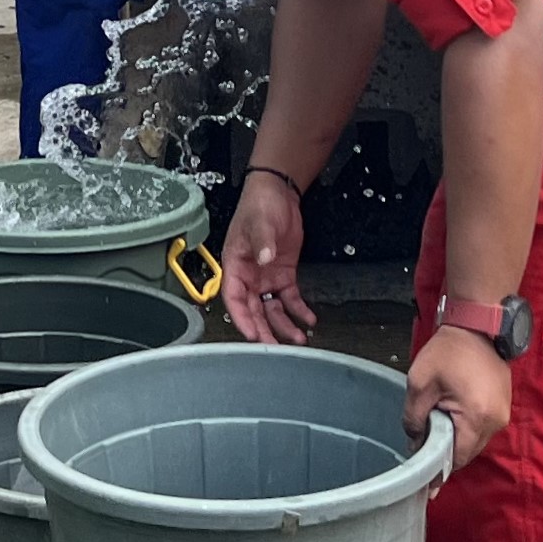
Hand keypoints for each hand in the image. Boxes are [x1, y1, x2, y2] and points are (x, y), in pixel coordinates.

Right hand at [220, 168, 314, 345]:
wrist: (278, 192)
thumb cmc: (259, 204)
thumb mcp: (260, 221)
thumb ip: (262, 241)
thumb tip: (264, 258)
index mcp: (235, 265)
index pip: (233, 297)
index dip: (242, 318)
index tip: (253, 334)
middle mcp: (249, 276)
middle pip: (253, 309)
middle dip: (264, 330)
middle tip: (275, 349)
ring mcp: (266, 277)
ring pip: (271, 308)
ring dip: (283, 324)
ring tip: (298, 339)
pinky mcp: (283, 274)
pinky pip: (289, 298)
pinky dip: (298, 310)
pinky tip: (308, 320)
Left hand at [408, 324, 511, 463]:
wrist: (475, 326)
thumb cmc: (449, 351)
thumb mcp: (420, 384)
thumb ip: (413, 419)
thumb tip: (414, 444)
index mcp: (477, 417)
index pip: (458, 458)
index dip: (439, 468)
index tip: (427, 479)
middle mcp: (496, 420)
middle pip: (469, 452)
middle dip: (447, 451)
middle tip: (426, 442)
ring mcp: (503, 413)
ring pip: (476, 441)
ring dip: (458, 438)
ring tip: (440, 422)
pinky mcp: (504, 405)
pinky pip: (483, 427)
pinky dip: (468, 427)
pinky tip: (453, 414)